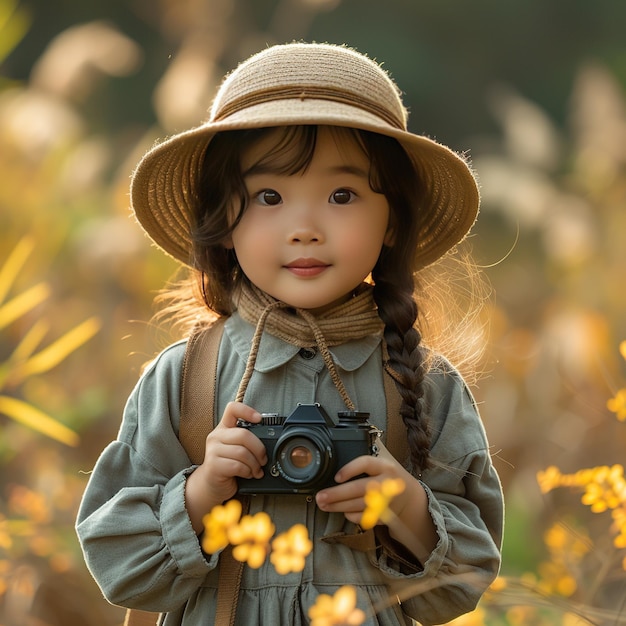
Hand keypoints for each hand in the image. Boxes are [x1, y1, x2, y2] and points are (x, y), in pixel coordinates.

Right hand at [185, 402, 266, 532]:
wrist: (211, 485)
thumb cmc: (227, 465)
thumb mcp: (235, 448)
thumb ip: (246, 440)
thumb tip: (268, 441)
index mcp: (223, 428)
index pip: (232, 409)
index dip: (247, 411)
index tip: (259, 419)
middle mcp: (216, 436)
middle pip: (244, 434)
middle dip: (259, 449)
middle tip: (263, 459)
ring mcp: (213, 451)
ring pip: (242, 452)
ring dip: (254, 464)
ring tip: (256, 469)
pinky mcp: (214, 465)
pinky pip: (237, 466)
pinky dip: (247, 472)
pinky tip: (248, 474)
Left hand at [315, 441, 412, 524]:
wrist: (409, 497)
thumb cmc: (390, 474)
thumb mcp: (384, 457)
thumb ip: (369, 446)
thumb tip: (351, 430)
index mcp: (384, 466)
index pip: (366, 463)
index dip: (350, 469)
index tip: (337, 476)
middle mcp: (386, 483)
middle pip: (359, 488)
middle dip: (337, 494)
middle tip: (320, 496)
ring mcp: (385, 501)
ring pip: (359, 505)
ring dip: (338, 506)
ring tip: (323, 504)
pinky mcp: (383, 515)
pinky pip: (364, 517)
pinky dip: (351, 516)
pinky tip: (341, 512)